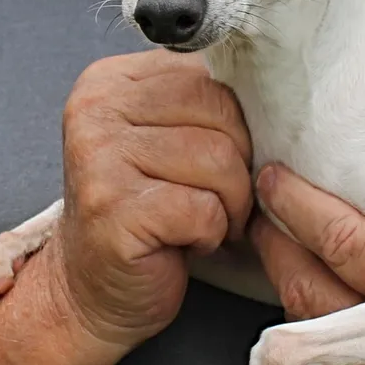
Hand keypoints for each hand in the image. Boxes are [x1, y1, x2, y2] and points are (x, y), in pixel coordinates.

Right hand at [49, 50, 252, 347]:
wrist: (91, 289)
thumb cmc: (144, 214)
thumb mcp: (169, 139)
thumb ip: (202, 105)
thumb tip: (273, 93)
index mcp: (114, 80)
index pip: (212, 74)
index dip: (238, 122)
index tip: (222, 156)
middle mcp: (98, 108)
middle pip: (222, 112)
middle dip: (239, 164)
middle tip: (215, 198)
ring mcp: (99, 156)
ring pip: (221, 159)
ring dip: (230, 204)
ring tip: (202, 221)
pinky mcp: (111, 207)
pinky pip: (204, 208)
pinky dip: (211, 233)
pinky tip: (186, 242)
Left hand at [249, 135, 364, 364]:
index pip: (351, 244)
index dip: (302, 207)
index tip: (276, 177)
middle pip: (314, 290)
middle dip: (277, 240)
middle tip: (262, 204)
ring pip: (315, 337)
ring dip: (288, 284)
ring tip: (277, 243)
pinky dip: (315, 335)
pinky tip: (316, 300)